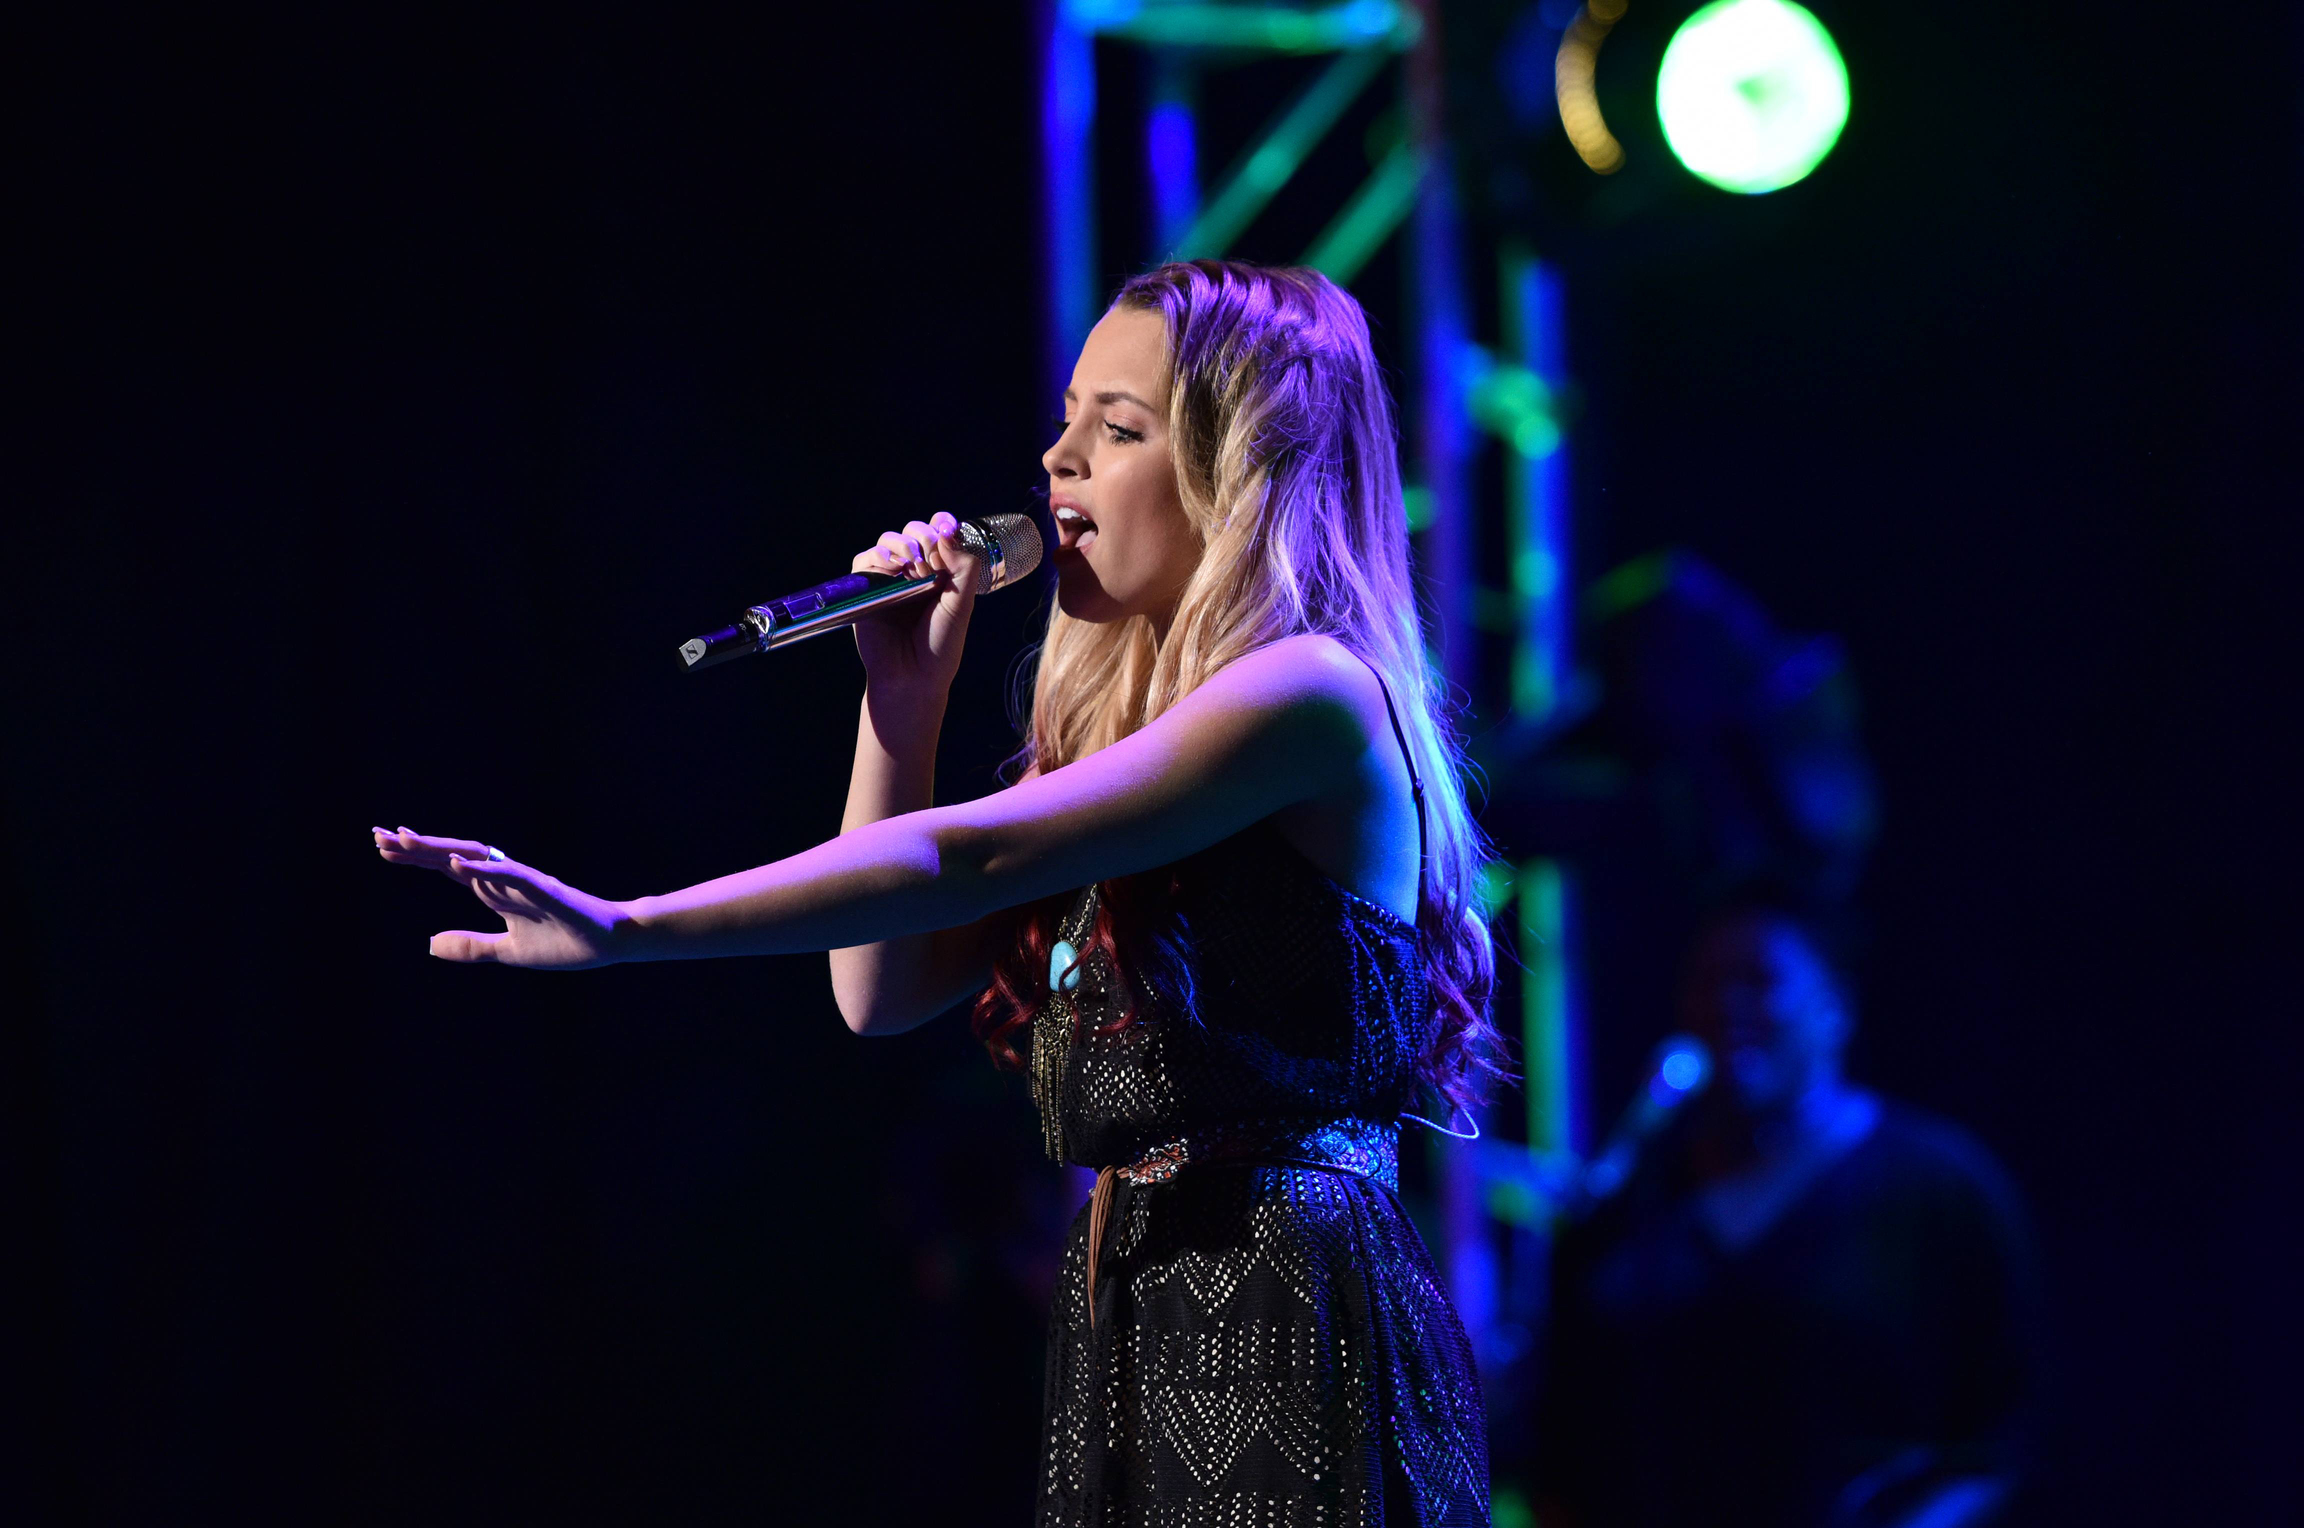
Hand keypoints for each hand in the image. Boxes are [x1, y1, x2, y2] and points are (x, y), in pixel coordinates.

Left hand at [372, 827, 634, 967]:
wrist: (608, 944)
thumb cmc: (564, 943)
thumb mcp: (507, 952)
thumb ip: (471, 946)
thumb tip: (429, 944)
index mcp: (494, 891)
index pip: (447, 867)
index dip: (417, 857)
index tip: (383, 847)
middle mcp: (502, 879)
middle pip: (451, 855)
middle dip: (416, 846)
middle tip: (378, 835)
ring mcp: (521, 881)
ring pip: (473, 856)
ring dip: (440, 848)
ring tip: (406, 840)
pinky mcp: (542, 888)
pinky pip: (507, 873)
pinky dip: (481, 866)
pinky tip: (456, 862)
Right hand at [848, 512, 981, 720]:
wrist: (913, 676)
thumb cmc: (940, 644)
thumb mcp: (961, 604)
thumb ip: (963, 568)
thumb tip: (947, 532)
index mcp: (940, 572)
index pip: (939, 533)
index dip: (942, 523)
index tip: (947, 526)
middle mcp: (914, 571)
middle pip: (913, 531)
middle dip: (923, 537)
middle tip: (929, 563)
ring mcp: (889, 579)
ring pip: (888, 540)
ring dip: (902, 544)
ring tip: (913, 565)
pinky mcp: (866, 589)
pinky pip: (864, 560)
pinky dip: (877, 556)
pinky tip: (891, 567)